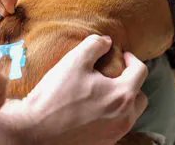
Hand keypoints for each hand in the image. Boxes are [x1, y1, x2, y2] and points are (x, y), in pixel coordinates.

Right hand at [0, 35, 148, 144]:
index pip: (140, 71)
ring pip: (130, 113)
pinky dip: (111, 115)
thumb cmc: (55, 95)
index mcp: (122, 95)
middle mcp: (124, 118)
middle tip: (115, 74)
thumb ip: (95, 45)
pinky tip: (93, 109)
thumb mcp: (74, 61)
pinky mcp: (103, 144)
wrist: (34, 130)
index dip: (131, 58)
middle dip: (131, 82)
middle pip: (140, 96)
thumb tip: (107, 41)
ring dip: (123, 100)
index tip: (121, 55)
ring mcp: (115, 134)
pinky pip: (116, 126)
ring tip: (103, 91)